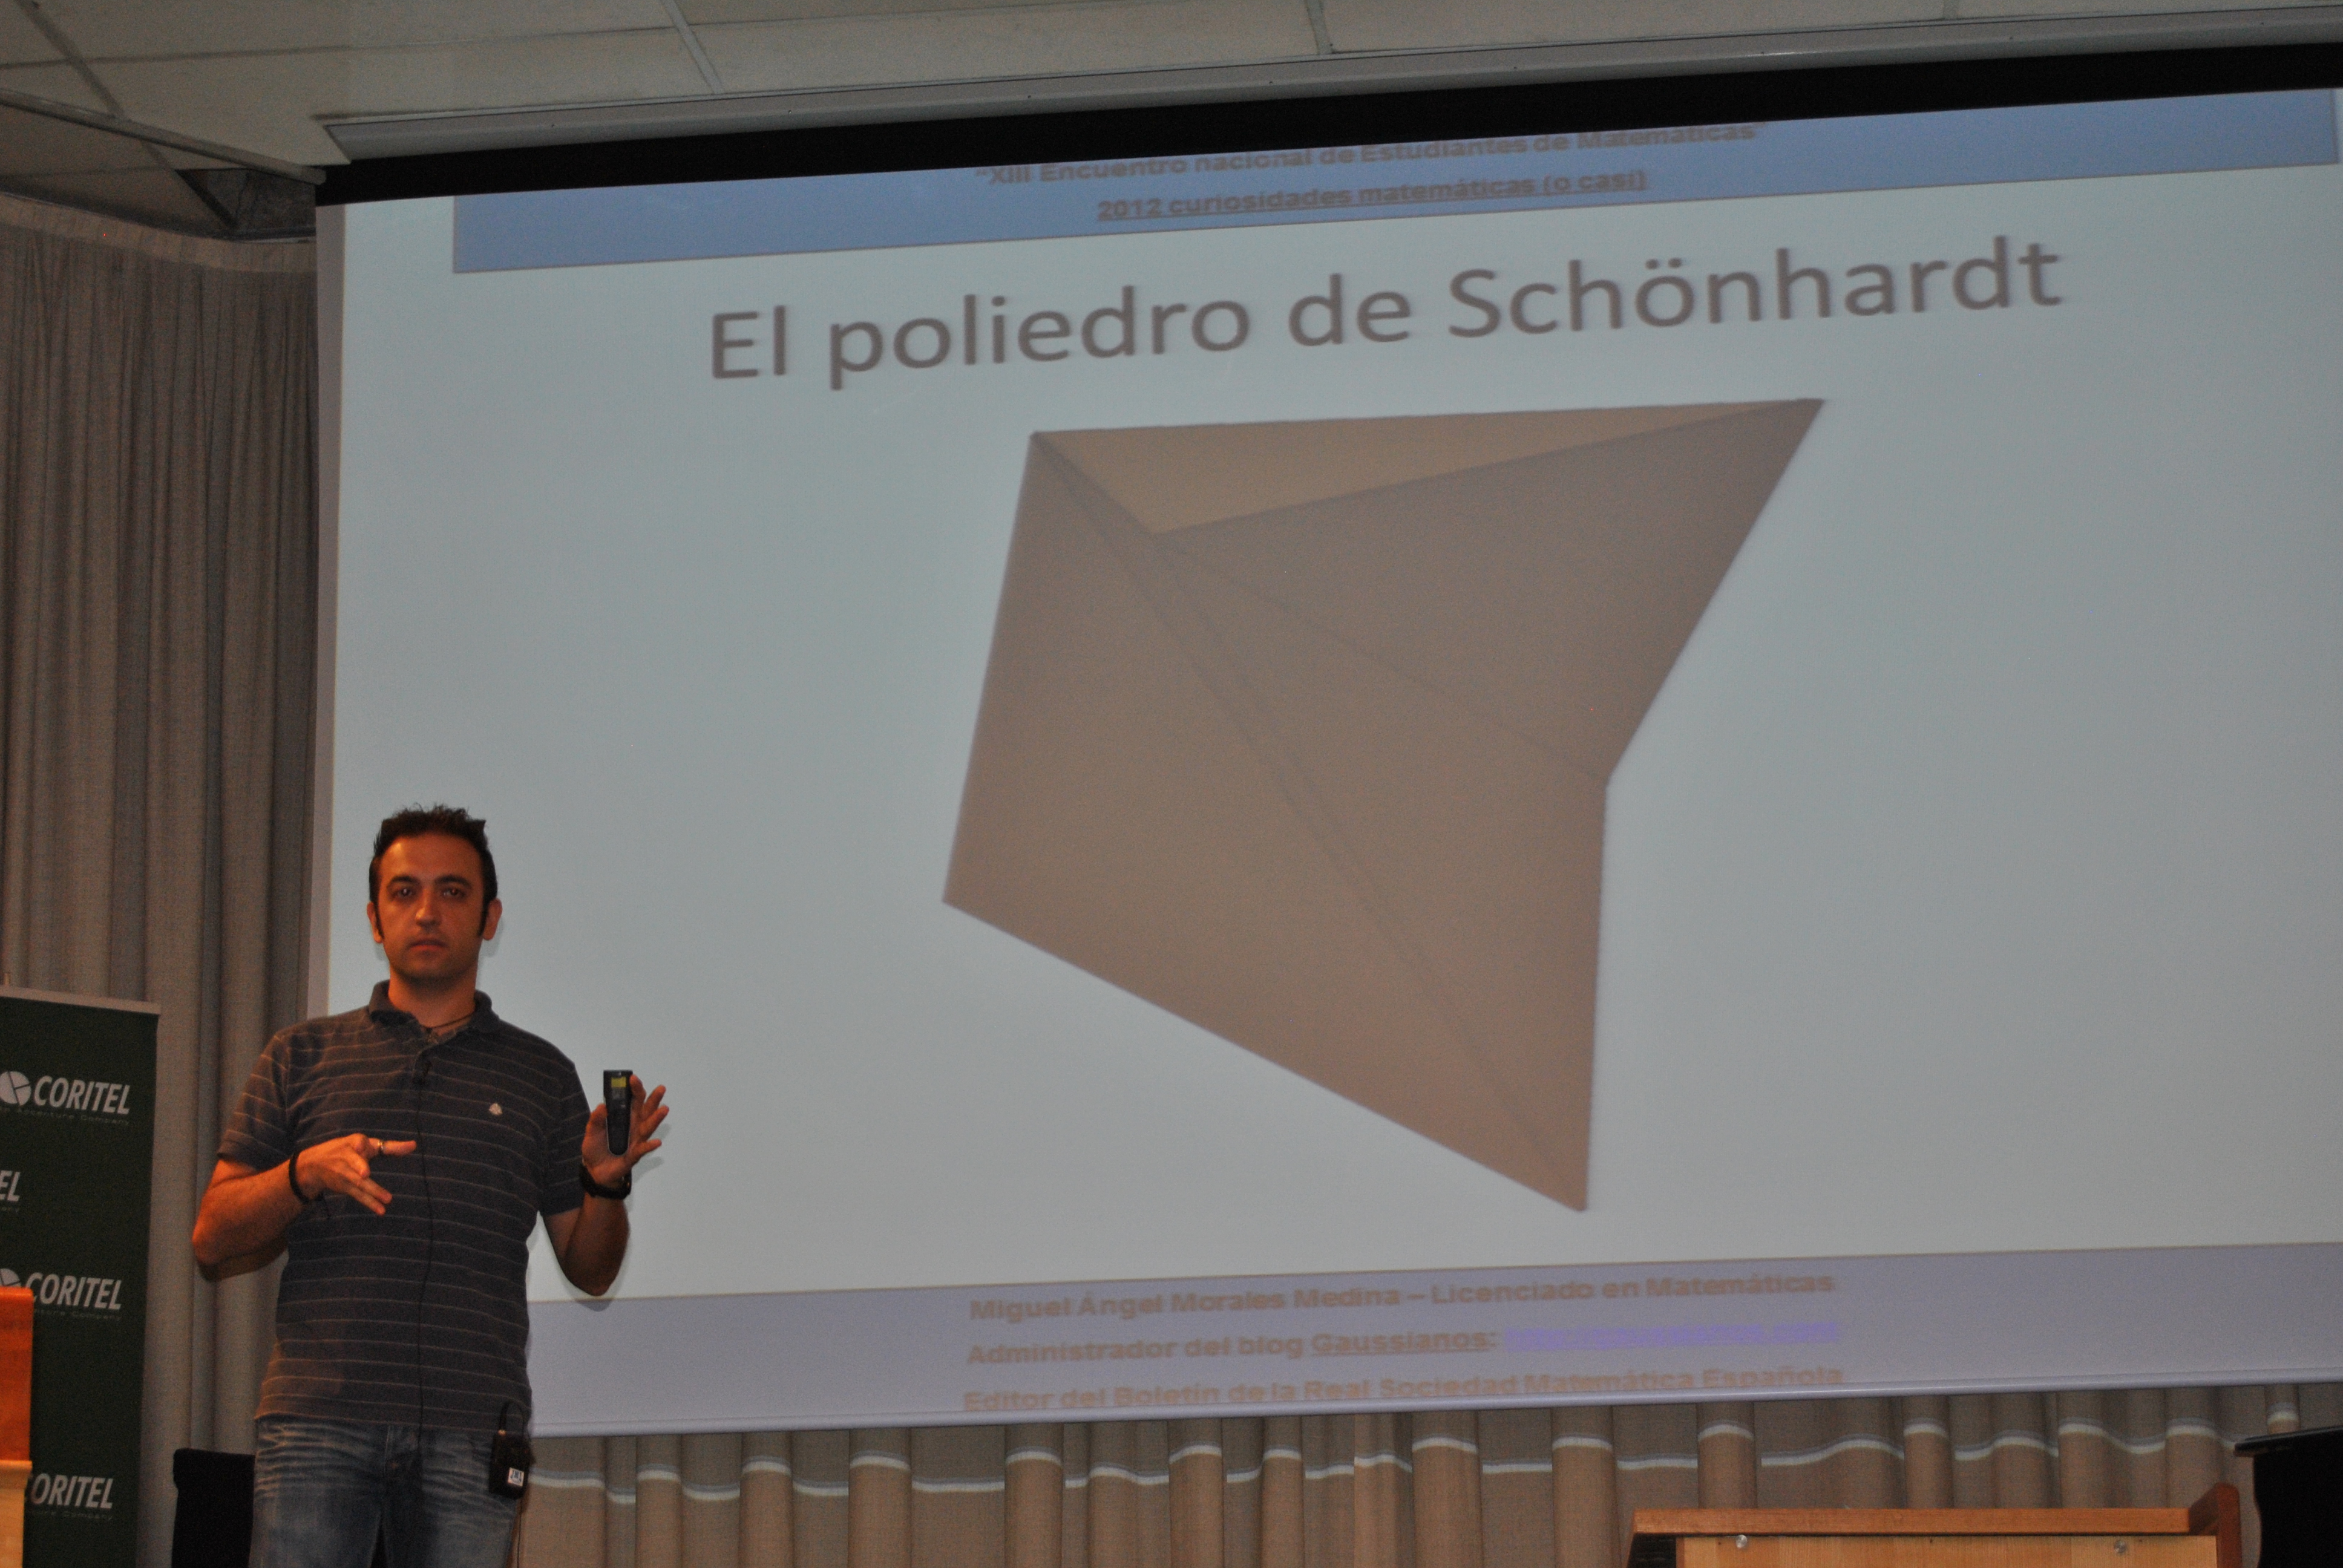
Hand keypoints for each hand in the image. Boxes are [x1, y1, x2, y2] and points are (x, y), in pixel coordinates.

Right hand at [292, 1134, 415, 1213]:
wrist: (314, 1165)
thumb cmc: (349, 1151)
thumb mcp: (366, 1145)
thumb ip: (390, 1147)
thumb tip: (414, 1145)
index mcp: (353, 1143)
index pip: (357, 1141)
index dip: (359, 1144)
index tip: (360, 1146)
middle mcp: (346, 1157)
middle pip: (355, 1163)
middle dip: (359, 1167)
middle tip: (365, 1174)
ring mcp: (343, 1173)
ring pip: (358, 1182)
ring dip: (372, 1191)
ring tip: (388, 1199)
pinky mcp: (343, 1186)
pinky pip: (358, 1194)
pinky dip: (369, 1202)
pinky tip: (381, 1210)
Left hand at [582, 1075, 666, 1189]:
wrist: (594, 1170)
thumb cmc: (596, 1147)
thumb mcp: (591, 1131)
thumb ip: (596, 1119)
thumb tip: (602, 1105)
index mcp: (625, 1117)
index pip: (633, 1100)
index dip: (634, 1089)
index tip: (633, 1079)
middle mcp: (634, 1126)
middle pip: (646, 1110)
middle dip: (654, 1099)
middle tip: (661, 1088)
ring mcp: (636, 1140)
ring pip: (648, 1127)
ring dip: (657, 1119)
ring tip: (664, 1109)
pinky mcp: (635, 1154)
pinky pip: (643, 1149)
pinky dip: (650, 1146)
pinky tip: (657, 1142)